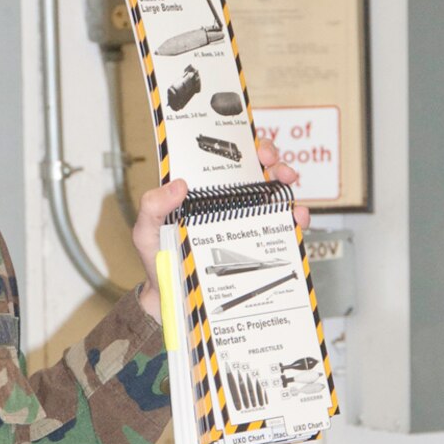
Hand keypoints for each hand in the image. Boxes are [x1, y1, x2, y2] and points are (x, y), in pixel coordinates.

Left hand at [132, 138, 307, 316]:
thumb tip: (178, 185)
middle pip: (255, 168)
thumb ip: (153, 206)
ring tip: (288, 180)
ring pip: (273, 192)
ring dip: (285, 180)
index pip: (224, 158)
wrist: (173, 298)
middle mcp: (226, 201)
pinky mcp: (258, 243)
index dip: (243, 145)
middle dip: (270, 157)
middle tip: (272, 161)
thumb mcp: (147, 230)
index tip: (252, 146)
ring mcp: (244, 220)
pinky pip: (282, 226)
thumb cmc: (158, 259)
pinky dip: (295, 218)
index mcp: (200, 190)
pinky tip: (297, 217)